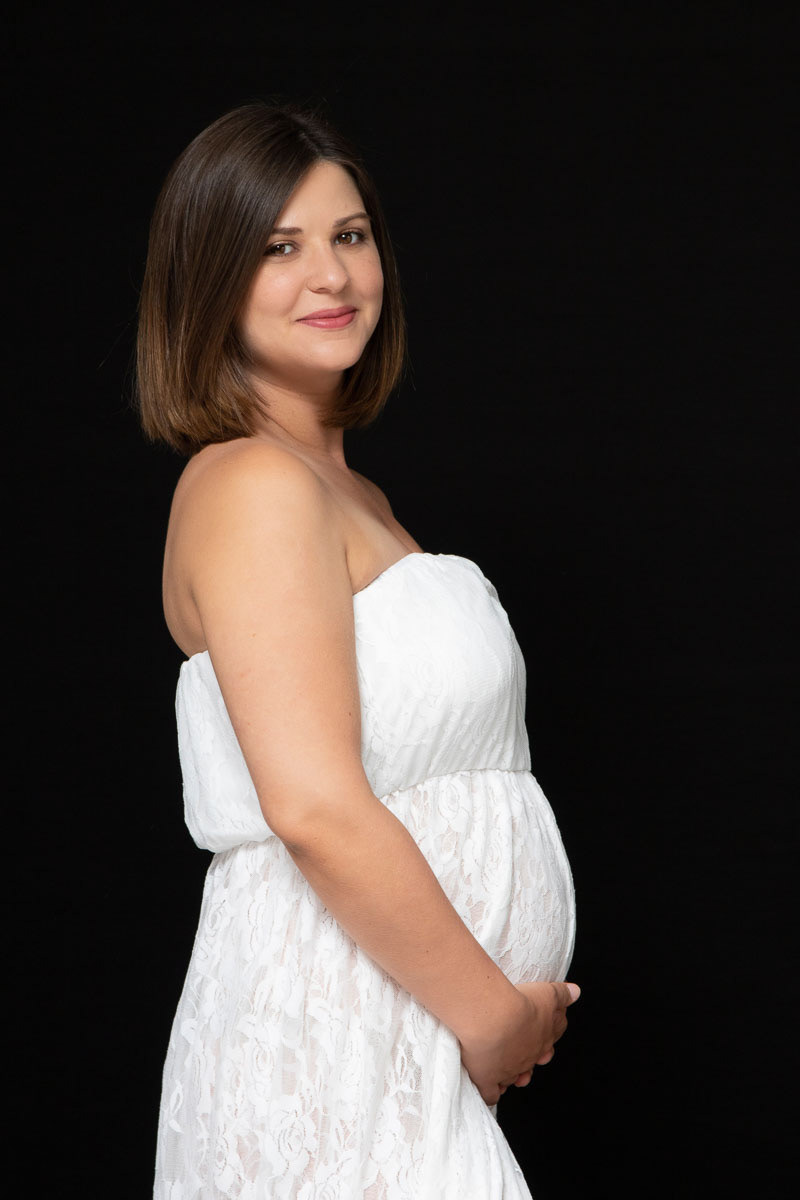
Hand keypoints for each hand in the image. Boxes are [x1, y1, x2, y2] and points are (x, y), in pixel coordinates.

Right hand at [459, 980, 579, 1104]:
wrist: (495, 1019)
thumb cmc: (519, 1004)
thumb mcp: (546, 994)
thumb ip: (561, 995)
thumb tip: (575, 992)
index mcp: (542, 1039)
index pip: (548, 1043)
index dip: (544, 1042)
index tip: (540, 1039)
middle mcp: (528, 1057)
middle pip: (532, 1062)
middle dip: (529, 1060)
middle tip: (523, 1052)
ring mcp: (508, 1070)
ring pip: (513, 1078)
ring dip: (511, 1075)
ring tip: (507, 1070)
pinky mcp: (488, 1079)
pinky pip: (492, 1093)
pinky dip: (492, 1092)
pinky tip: (490, 1086)